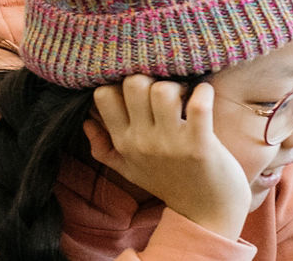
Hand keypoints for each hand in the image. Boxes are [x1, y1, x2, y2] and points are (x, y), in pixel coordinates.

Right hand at [85, 75, 252, 237]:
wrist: (205, 213)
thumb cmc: (169, 184)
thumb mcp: (130, 169)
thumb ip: (104, 148)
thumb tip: (86, 122)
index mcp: (124, 143)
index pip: (103, 95)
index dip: (122, 83)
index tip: (142, 91)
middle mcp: (142, 142)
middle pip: (133, 84)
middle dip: (151, 78)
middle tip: (167, 91)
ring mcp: (170, 144)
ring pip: (163, 90)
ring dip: (178, 85)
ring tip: (186, 96)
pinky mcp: (200, 145)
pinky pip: (198, 104)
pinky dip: (204, 92)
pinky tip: (204, 96)